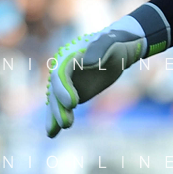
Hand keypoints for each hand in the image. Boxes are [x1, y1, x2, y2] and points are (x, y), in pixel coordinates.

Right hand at [45, 4, 169, 137]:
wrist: (120, 47)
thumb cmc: (117, 40)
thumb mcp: (112, 40)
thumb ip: (100, 47)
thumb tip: (89, 61)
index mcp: (70, 55)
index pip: (61, 73)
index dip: (63, 88)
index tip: (73, 103)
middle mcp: (64, 70)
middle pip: (56, 90)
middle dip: (58, 107)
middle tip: (67, 123)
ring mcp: (68, 82)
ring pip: (57, 101)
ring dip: (56, 116)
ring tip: (57, 131)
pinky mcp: (73, 92)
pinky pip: (63, 106)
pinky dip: (56, 119)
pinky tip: (52, 134)